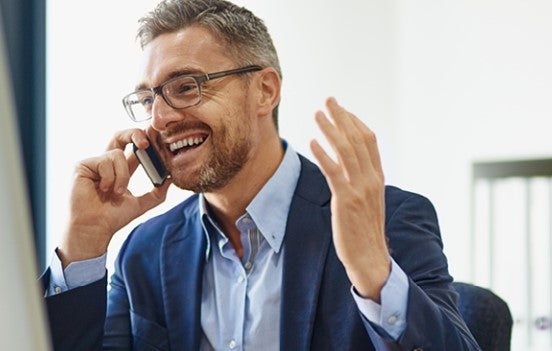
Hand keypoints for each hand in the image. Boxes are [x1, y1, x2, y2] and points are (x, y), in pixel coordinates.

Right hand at [57, 128, 171, 267]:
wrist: (95, 228)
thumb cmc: (112, 217)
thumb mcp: (141, 204)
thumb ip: (157, 192)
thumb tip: (171, 179)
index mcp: (120, 169)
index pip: (134, 149)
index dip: (145, 140)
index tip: (157, 136)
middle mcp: (107, 163)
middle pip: (121, 136)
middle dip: (135, 134)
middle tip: (146, 143)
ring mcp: (94, 163)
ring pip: (118, 154)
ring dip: (123, 176)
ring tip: (116, 192)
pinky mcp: (83, 165)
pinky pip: (106, 161)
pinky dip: (110, 178)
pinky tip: (103, 190)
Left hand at [310, 97, 389, 301]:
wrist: (370, 257)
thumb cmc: (364, 230)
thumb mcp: (368, 200)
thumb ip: (361, 180)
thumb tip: (349, 164)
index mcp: (377, 177)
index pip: (369, 141)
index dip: (355, 122)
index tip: (342, 109)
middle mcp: (371, 179)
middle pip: (357, 140)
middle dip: (342, 117)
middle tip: (328, 100)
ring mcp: (360, 189)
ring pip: (346, 151)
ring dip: (331, 129)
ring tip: (317, 114)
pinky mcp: (346, 201)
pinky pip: (334, 172)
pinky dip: (324, 155)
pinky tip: (313, 142)